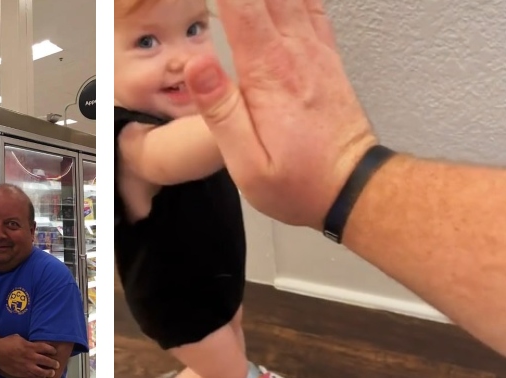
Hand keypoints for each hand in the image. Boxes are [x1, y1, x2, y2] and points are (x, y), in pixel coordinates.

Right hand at [0, 334, 58, 377]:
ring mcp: (27, 366)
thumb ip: (28, 342)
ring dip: (48, 372)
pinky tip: (41, 377)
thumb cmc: (7, 343)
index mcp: (31, 346)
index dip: (52, 350)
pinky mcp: (22, 373)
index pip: (46, 348)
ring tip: (51, 373)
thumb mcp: (19, 338)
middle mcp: (31, 357)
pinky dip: (39, 377)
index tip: (54, 351)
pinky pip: (33, 377)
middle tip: (57, 364)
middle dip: (54, 363)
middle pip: (47, 361)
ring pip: (42, 372)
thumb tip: (31, 343)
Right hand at [184, 0, 377, 228]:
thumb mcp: (248, 162)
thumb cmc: (299, 179)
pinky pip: (312, 5)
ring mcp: (314, 51)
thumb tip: (198, 66)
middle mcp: (294, 53)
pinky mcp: (324, 56)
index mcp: (268, 74)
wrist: (350, 187)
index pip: (239, 6)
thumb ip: (221, 112)